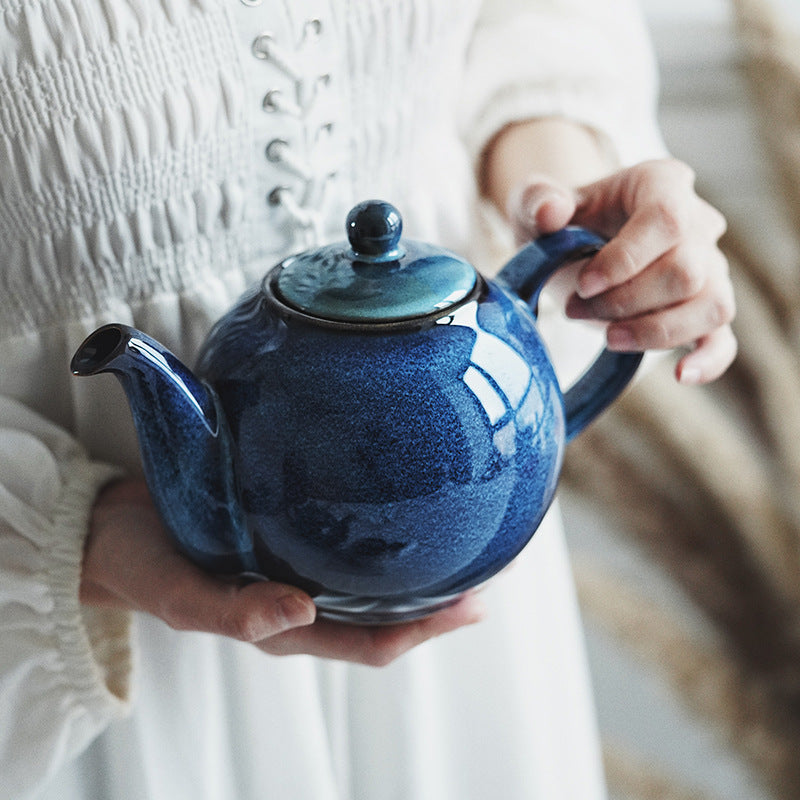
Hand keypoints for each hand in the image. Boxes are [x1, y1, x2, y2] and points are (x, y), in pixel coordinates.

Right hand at [81, 479, 485, 666]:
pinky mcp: (285, 528)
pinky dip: (377, 529)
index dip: (422, 631)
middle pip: (384, 609)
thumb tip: (299, 614)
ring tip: (462, 535)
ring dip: (417, 565)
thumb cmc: (146, 568)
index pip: (370, 640)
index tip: (472, 608)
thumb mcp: (183, 598)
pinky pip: (342, 535)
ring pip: (370, 575)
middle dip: (437, 600)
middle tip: (490, 568)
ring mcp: (295, 564)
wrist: (112, 530)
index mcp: (284, 626)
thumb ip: (236, 613)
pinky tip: (397, 498)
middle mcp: (301, 598)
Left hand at [506, 159, 736, 384]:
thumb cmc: (558, 221)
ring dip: (655, 331)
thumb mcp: (536, 203)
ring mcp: (708, 268)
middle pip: (687, 271)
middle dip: (625, 301)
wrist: (569, 245)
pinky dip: (708, 360)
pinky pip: (723, 337)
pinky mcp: (702, 309)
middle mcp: (697, 223)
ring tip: (609, 338)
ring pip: (712, 305)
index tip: (583, 285)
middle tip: (574, 308)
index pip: (666, 218)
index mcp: (661, 184)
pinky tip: (681, 375)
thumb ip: (537, 199)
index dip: (625, 259)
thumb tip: (551, 212)